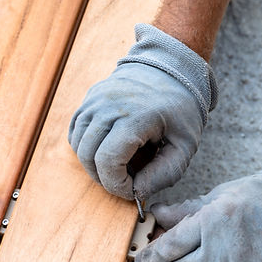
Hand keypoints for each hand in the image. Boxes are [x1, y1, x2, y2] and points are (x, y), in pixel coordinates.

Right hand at [68, 24, 216, 199]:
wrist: (172, 68)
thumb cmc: (181, 109)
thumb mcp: (185, 146)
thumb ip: (164, 174)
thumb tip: (137, 194)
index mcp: (137, 116)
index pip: (109, 161)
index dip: (116, 185)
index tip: (132, 190)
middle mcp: (110, 105)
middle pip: (89, 156)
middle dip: (104, 178)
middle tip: (126, 181)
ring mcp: (96, 100)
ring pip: (78, 145)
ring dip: (93, 164)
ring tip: (118, 165)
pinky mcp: (90, 99)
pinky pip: (76, 131)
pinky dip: (86, 147)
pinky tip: (106, 149)